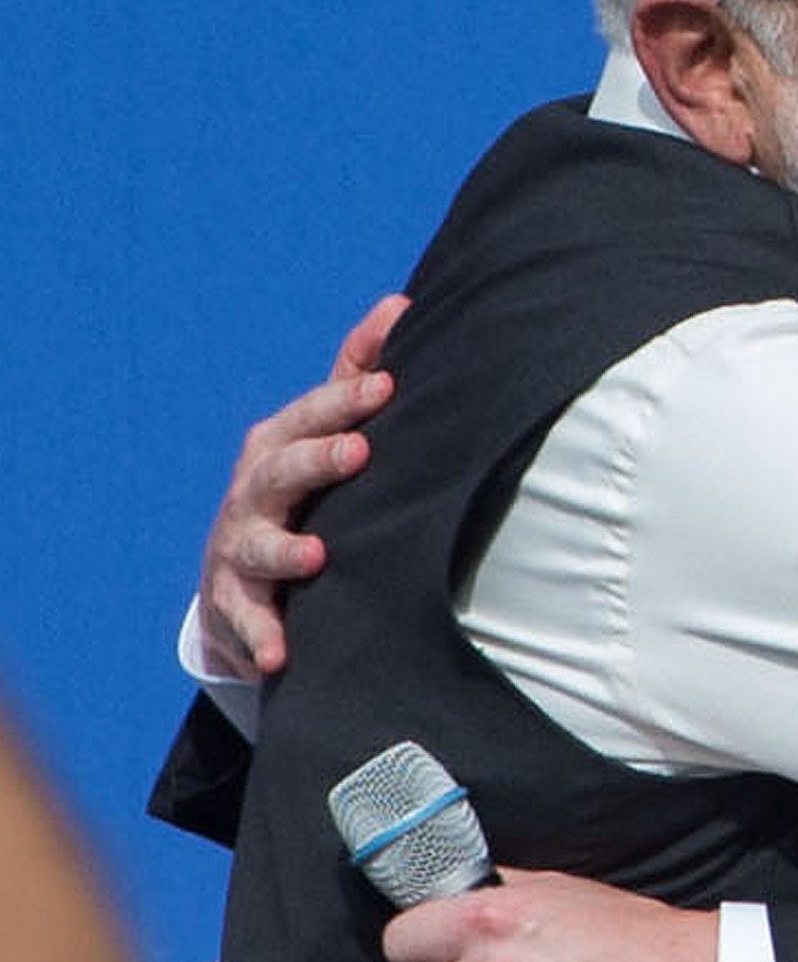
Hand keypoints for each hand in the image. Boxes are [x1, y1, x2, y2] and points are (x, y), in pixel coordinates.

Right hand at [197, 294, 407, 678]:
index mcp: (279, 446)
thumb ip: (357, 374)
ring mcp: (239, 549)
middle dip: (318, 460)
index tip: (389, 387)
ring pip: (256, 547)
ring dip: (283, 551)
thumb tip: (400, 306)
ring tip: (315, 556)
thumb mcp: (322, 432)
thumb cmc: (301, 488)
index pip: (312, 416)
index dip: (346, 400)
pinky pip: (245, 622)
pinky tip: (279, 656)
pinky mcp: (233, 606)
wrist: (240, 572)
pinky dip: (260, 638)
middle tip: (359, 452)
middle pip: (282, 470)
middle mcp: (253, 493)